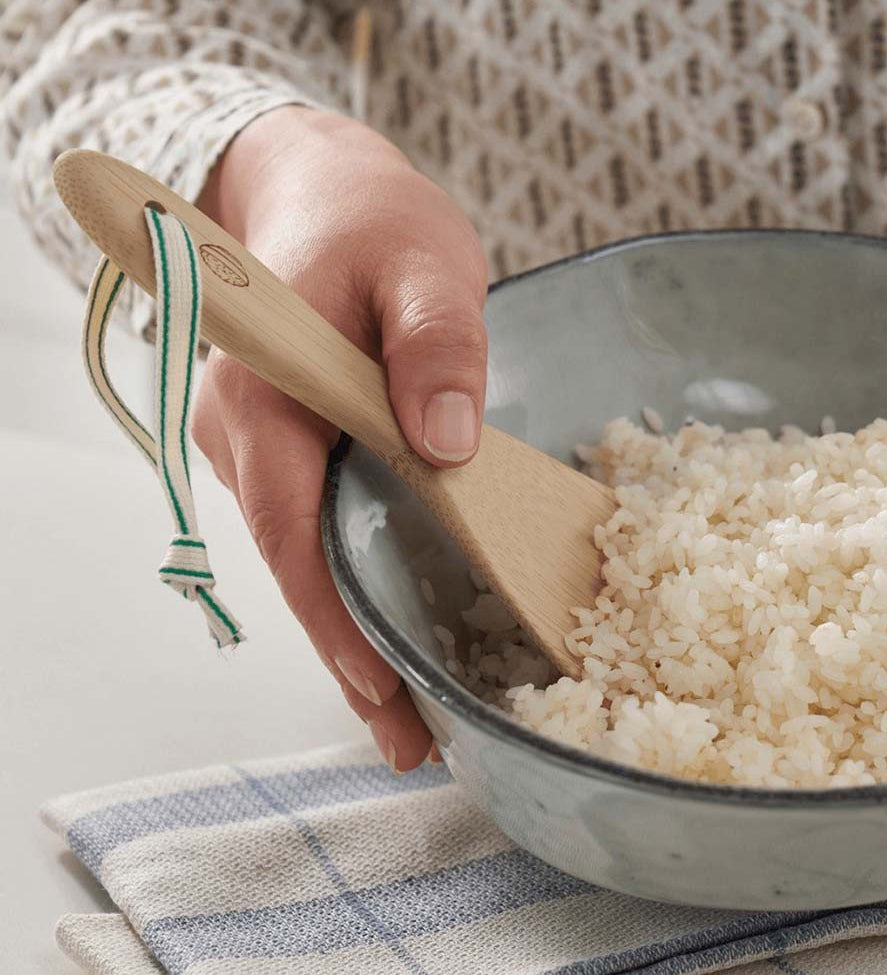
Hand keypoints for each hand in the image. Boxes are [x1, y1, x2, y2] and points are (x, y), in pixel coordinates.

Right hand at [193, 106, 487, 771]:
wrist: (317, 195)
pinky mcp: (283, 448)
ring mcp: (257, 444)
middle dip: (349, 657)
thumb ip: (435, 345)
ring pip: (302, 554)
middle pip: (295, 564)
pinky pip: (311, 527)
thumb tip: (444, 443)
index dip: (333, 618)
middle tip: (411, 739)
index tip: (381, 690)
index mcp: (269, 392)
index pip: (293, 527)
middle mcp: (244, 432)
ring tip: (412, 704)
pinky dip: (348, 582)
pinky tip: (392, 622)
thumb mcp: (425, 266)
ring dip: (352, 628)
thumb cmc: (370, 225)